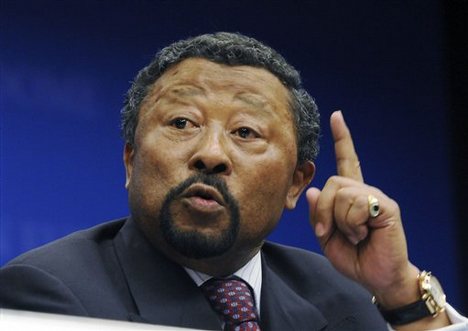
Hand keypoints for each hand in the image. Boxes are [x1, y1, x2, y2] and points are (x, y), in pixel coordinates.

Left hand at [306, 111, 419, 307]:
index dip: (342, 139)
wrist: (377, 278)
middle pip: (332, 182)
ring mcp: (376, 196)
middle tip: (330, 232)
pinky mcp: (385, 206)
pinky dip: (352, 224)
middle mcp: (364, 191)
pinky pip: (356, 204)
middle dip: (324, 211)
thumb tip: (314, 190)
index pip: (347, 162)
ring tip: (354, 235)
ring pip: (342, 193)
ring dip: (340, 221)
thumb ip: (319, 214)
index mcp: (351, 196)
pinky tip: (363, 234)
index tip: (336, 116)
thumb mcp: (327, 236)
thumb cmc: (354, 256)